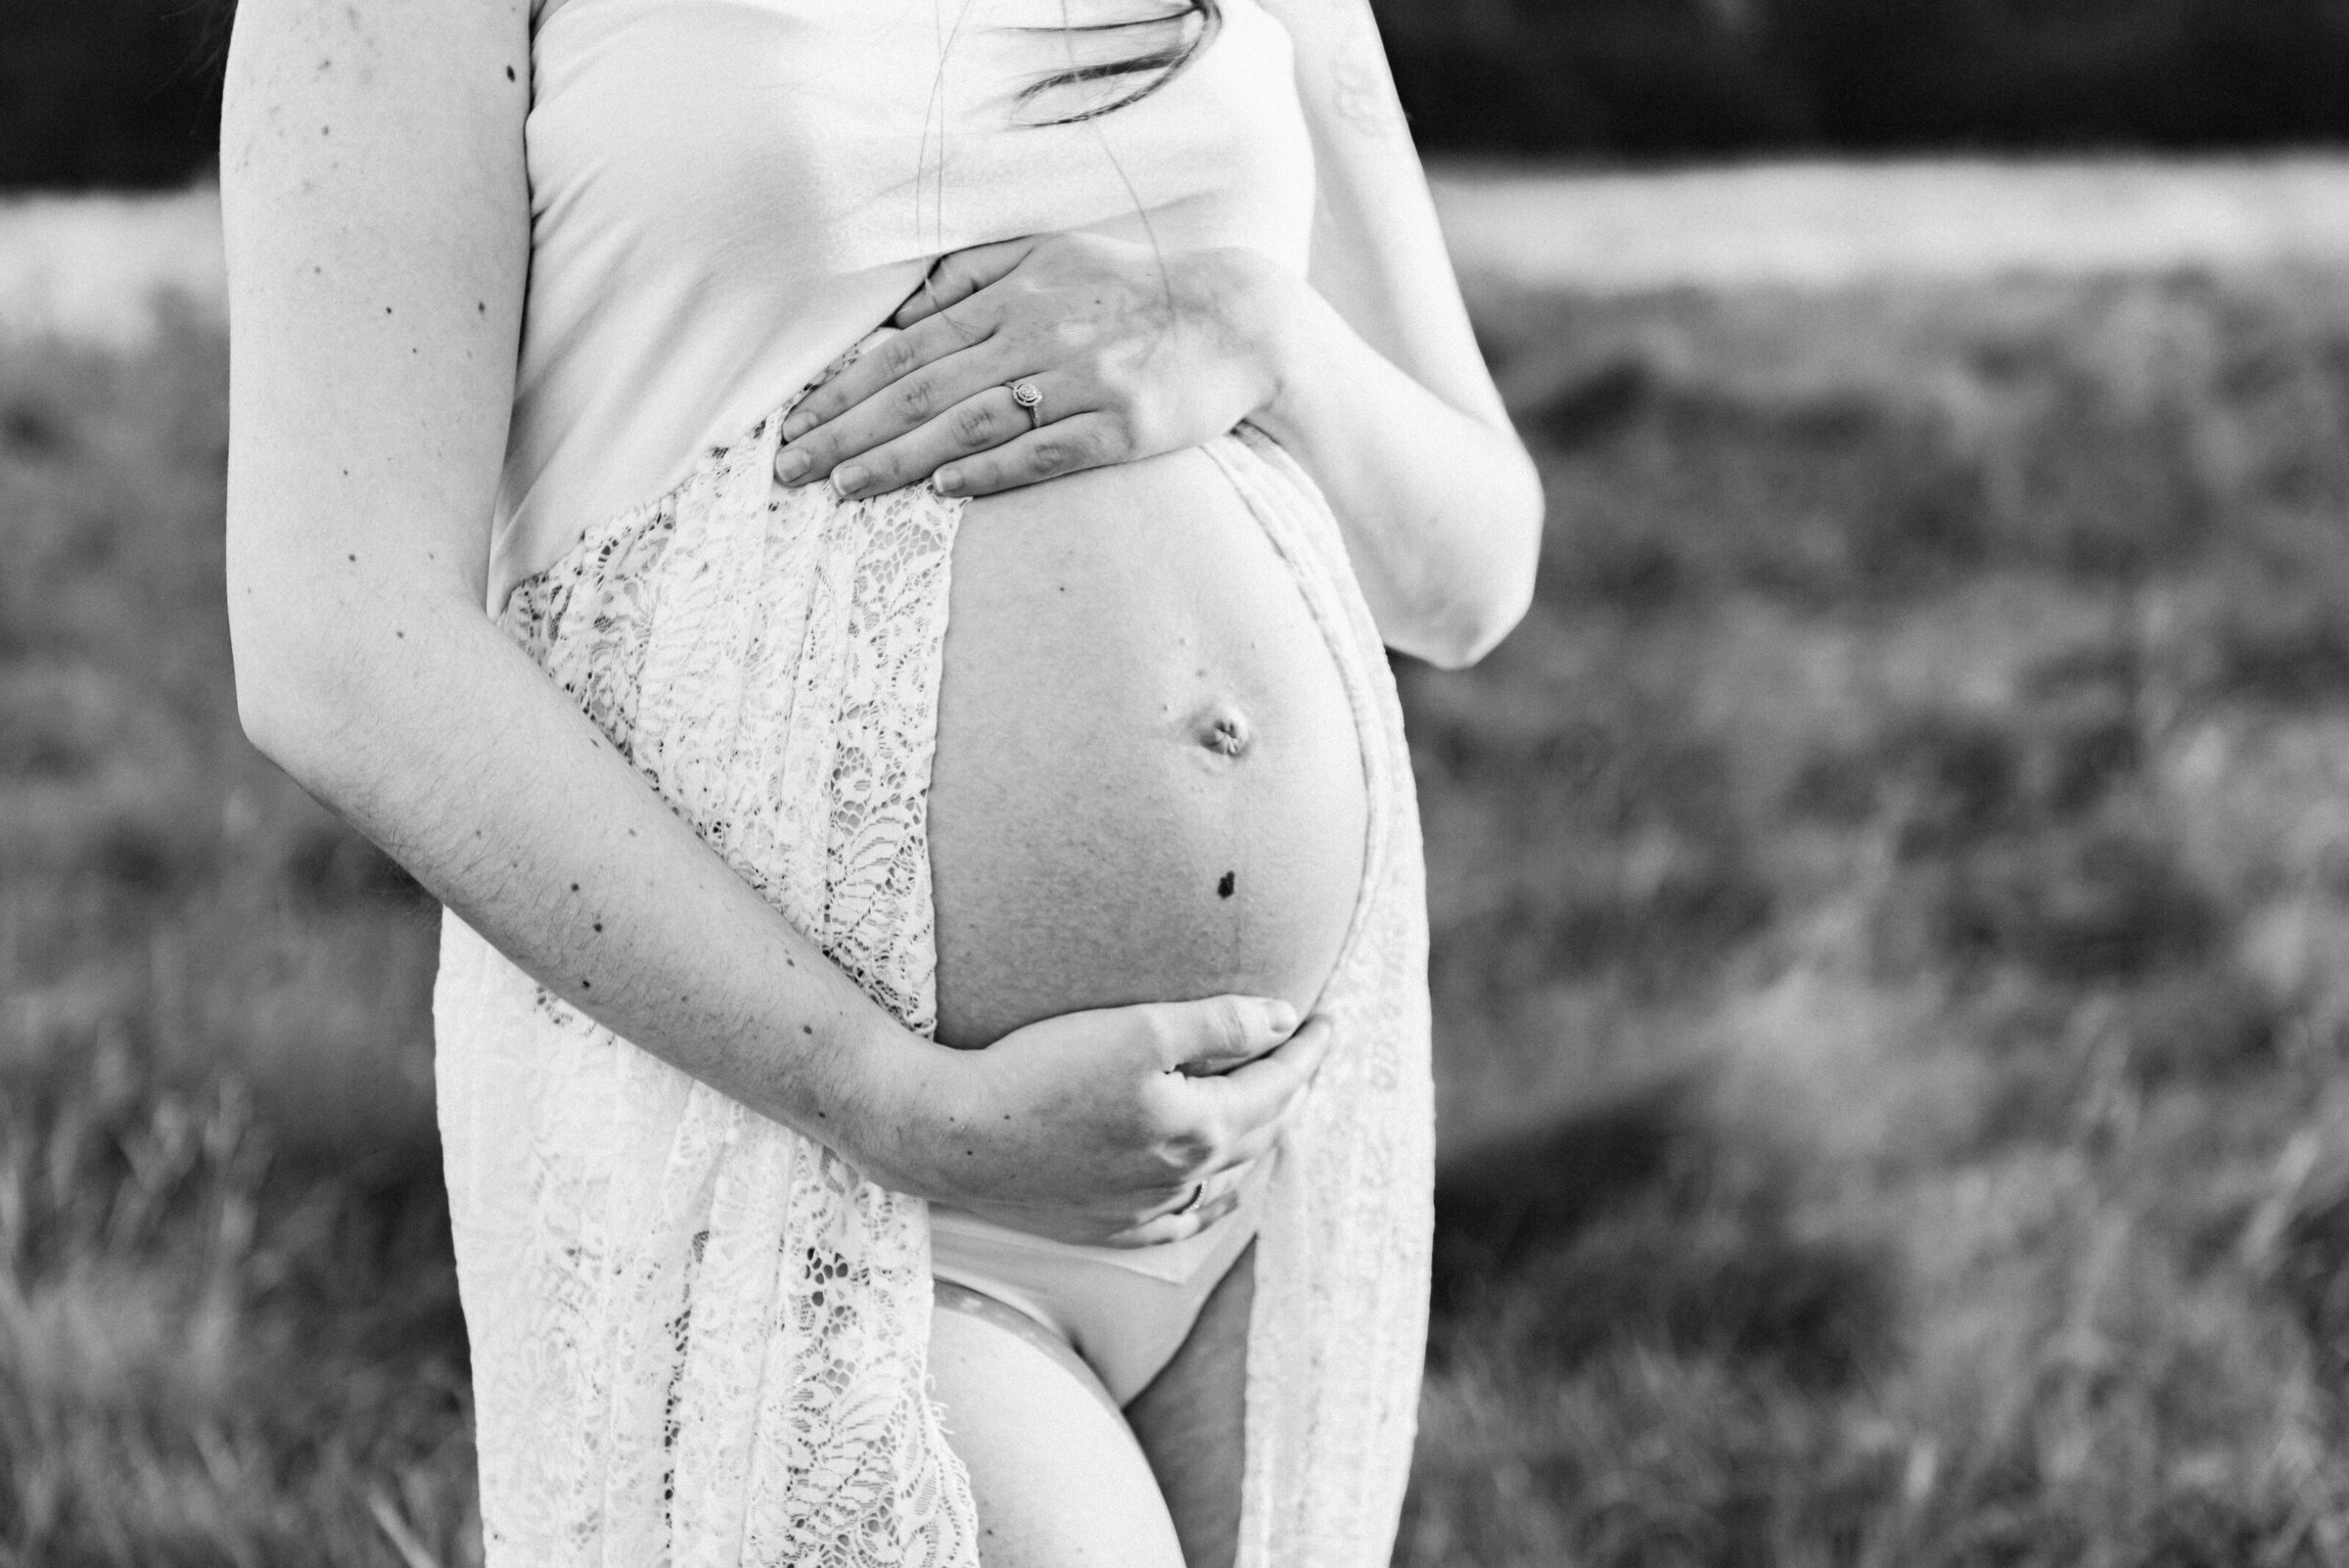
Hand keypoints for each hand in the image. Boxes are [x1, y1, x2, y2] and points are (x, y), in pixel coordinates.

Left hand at [771, 233, 1281, 501]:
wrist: (1236, 320)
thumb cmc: (1131, 292)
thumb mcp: (1051, 254)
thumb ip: (975, 275)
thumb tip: (903, 310)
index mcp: (1010, 296)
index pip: (904, 349)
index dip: (841, 388)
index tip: (791, 424)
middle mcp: (1035, 335)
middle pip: (921, 390)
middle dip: (845, 430)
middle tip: (787, 470)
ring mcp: (1080, 381)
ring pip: (969, 424)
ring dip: (898, 459)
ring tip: (843, 487)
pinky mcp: (1123, 425)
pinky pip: (1045, 451)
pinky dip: (992, 470)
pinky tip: (944, 489)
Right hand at [873, 994, 1331, 1246]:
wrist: (954, 1137)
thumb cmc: (1040, 1072)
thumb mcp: (1138, 1028)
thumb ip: (1220, 1024)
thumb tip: (1286, 1022)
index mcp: (1200, 1129)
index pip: (1279, 1084)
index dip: (1310, 1049)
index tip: (1331, 1018)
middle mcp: (1183, 1178)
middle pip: (1262, 1130)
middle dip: (1295, 1087)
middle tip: (1310, 1051)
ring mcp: (1145, 1210)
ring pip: (1229, 1177)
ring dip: (1262, 1139)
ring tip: (1277, 1107)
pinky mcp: (1106, 1228)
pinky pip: (1185, 1220)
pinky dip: (1216, 1197)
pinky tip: (1218, 1189)